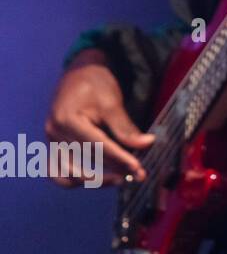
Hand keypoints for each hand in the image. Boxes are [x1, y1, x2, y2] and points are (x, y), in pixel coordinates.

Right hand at [45, 49, 154, 186]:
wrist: (79, 73)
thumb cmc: (95, 84)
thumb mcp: (112, 102)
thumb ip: (126, 127)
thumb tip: (147, 144)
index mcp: (68, 120)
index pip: (97, 147)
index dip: (119, 159)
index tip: (138, 169)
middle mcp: (55, 133)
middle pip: (84, 162)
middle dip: (112, 172)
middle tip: (137, 176)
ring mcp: (52, 141)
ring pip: (67, 174)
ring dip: (94, 181)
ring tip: (119, 179)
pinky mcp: (55, 146)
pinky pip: (59, 171)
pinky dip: (78, 178)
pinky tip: (100, 178)